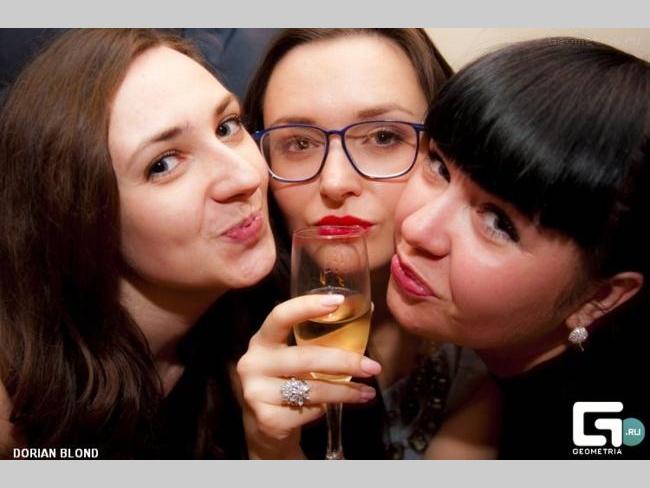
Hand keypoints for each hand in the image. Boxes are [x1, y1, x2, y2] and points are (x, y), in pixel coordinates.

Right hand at [236, 293, 380, 458]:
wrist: (264, 426)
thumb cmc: (286, 381)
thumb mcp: (295, 356)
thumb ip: (320, 337)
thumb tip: (367, 309)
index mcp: (262, 340)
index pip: (280, 316)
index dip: (307, 306)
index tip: (338, 302)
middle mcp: (254, 363)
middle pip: (306, 357)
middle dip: (345, 361)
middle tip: (373, 367)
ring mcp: (256, 391)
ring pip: (313, 388)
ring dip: (345, 391)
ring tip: (367, 392)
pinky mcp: (267, 419)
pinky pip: (309, 411)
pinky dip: (325, 409)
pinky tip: (331, 409)